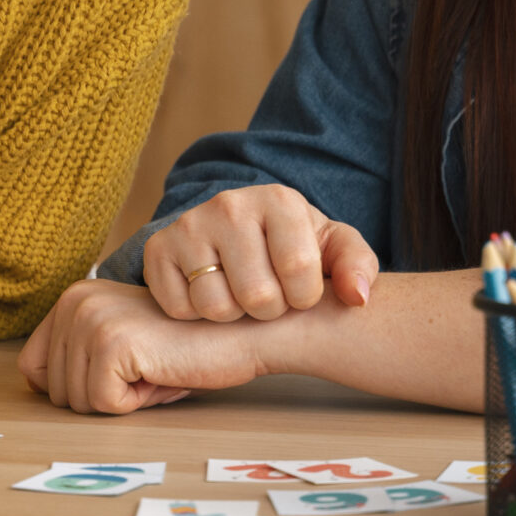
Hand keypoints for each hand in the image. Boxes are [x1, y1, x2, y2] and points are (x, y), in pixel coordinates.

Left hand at [18, 279, 271, 414]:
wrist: (241, 331)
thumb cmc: (186, 345)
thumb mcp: (119, 344)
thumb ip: (78, 355)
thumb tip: (32, 384)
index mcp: (71, 298)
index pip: (34, 370)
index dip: (81, 386)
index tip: (125, 365)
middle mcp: (73, 302)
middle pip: (55, 393)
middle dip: (104, 395)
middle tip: (149, 367)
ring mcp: (90, 321)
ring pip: (78, 403)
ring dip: (123, 400)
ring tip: (156, 368)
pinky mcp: (111, 344)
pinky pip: (104, 405)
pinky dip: (137, 403)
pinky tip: (162, 373)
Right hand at [142, 185, 378, 322]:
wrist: (235, 234)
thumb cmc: (293, 246)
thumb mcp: (333, 250)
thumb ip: (357, 267)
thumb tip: (357, 298)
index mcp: (279, 200)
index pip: (300, 274)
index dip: (304, 298)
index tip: (300, 289)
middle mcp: (230, 203)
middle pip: (257, 296)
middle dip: (269, 311)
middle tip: (268, 296)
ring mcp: (189, 224)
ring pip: (216, 307)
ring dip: (233, 315)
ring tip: (239, 294)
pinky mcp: (157, 249)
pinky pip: (180, 308)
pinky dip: (197, 314)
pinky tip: (210, 290)